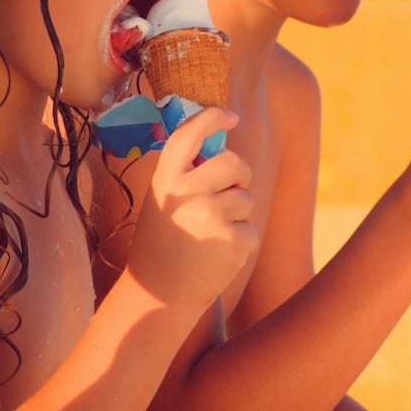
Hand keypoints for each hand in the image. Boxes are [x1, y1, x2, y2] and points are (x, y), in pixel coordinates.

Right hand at [127, 107, 256, 311]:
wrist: (159, 294)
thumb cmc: (163, 243)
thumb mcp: (161, 201)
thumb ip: (185, 175)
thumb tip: (221, 147)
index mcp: (166, 179)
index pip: (189, 134)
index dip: (212, 118)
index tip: (231, 116)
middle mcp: (187, 192)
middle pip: (235, 163)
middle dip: (239, 177)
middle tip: (228, 195)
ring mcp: (211, 216)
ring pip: (246, 198)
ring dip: (237, 215)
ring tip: (211, 236)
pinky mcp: (233, 240)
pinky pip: (251, 228)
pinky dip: (241, 242)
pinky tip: (218, 255)